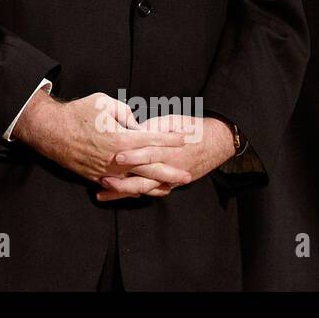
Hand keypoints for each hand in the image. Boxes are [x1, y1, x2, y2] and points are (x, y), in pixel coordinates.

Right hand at [11, 91, 191, 195]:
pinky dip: (133, 188)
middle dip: (170, 171)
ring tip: (170, 188)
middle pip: (149, 167)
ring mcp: (106, 170)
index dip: (170, 139)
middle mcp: (116, 158)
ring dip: (154, 184)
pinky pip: (119, 185)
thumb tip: (136, 124)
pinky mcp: (96, 176)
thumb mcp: (103, 102)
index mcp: (120, 138)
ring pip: (135, 181)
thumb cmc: (76, 113)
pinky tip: (143, 190)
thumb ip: (125, 112)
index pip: (152, 139)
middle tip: (187, 176)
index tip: (185, 138)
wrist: (50, 130)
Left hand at [97, 114, 234, 201]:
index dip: (134, 156)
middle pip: (144, 179)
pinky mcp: (169, 184)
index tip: (117, 156)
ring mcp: (170, 179)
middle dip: (123, 182)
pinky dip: (133, 194)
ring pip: (144, 190)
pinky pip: (149, 192)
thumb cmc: (192, 128)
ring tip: (102, 193)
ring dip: (123, 192)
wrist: (216, 143)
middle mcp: (170, 168)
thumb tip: (133, 129)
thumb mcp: (173, 121)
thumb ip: (153, 127)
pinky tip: (116, 196)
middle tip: (103, 180)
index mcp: (170, 149)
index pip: (150, 154)